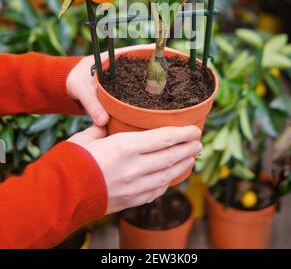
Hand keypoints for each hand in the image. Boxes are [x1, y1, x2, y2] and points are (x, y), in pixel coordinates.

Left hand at [66, 44, 177, 126]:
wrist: (67, 85)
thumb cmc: (74, 80)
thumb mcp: (81, 88)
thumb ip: (91, 103)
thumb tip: (102, 122)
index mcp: (120, 58)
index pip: (146, 51)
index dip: (164, 54)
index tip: (180, 60)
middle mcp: (129, 67)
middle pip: (155, 66)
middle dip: (171, 72)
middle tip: (190, 80)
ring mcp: (130, 79)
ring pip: (153, 81)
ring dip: (166, 87)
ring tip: (186, 96)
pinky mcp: (128, 93)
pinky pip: (144, 95)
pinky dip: (155, 100)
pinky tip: (168, 111)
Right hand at [69, 124, 201, 213]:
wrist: (59, 194)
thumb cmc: (72, 159)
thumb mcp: (88, 136)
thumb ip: (106, 129)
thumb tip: (112, 122)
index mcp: (124, 147)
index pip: (163, 138)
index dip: (182, 134)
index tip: (195, 129)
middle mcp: (133, 168)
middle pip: (170, 157)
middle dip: (188, 149)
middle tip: (199, 142)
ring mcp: (133, 187)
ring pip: (167, 176)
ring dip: (182, 165)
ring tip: (192, 157)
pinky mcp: (130, 200)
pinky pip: (156, 191)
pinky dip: (167, 182)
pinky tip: (172, 176)